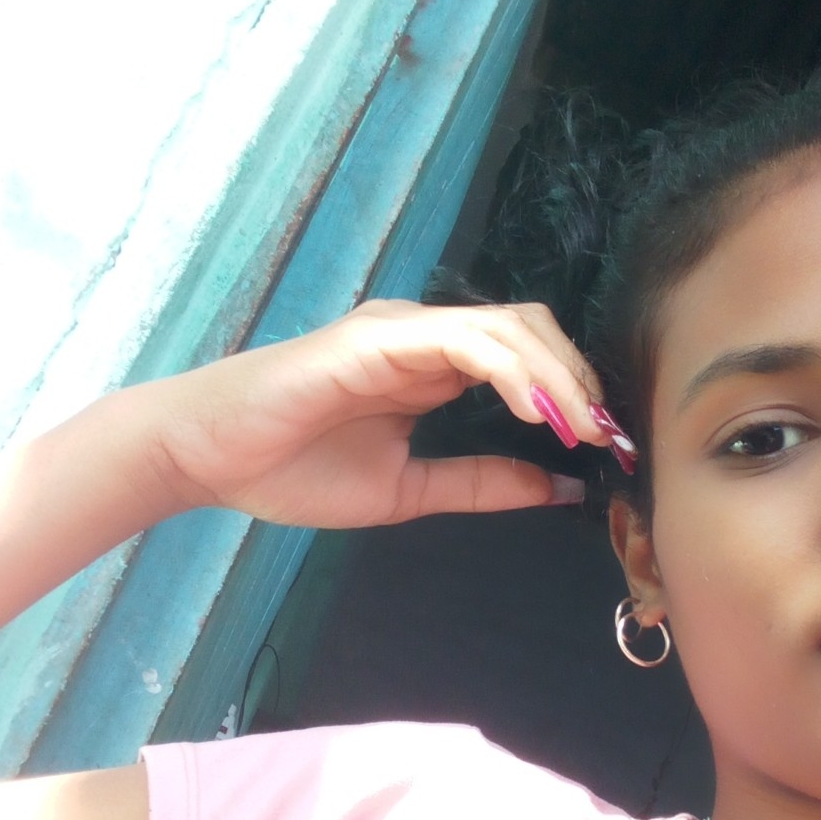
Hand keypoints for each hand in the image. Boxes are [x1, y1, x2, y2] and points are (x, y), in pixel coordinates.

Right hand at [139, 299, 616, 528]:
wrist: (207, 458)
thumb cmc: (291, 471)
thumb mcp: (408, 490)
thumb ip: (481, 484)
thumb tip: (561, 489)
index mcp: (433, 368)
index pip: (526, 358)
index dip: (574, 395)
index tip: (610, 450)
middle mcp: (425, 337)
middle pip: (532, 331)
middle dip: (581, 381)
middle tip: (613, 439)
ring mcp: (403, 330)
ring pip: (509, 328)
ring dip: (559, 377)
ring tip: (587, 428)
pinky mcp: (379, 337)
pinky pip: (465, 340)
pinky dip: (514, 371)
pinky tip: (539, 410)